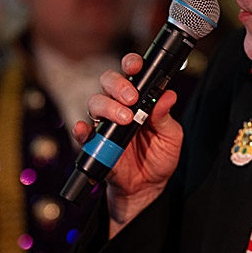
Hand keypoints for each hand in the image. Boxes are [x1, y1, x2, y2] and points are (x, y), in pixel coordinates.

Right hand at [72, 53, 182, 235]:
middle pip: (108, 82)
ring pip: (95, 103)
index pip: (131, 74)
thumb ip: (166, 117)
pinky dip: (80, 130)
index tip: (137, 65)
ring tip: (125, 119)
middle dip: (118, 84)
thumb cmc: (159, 157)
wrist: (148, 188)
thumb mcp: (171, 137)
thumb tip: (167, 96)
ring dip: (108, 107)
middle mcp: (119, 107)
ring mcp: (105, 124)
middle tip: (131, 98)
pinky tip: (84, 129)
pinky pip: (83, 133)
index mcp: (139, 100)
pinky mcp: (95, 144)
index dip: (131, 64)